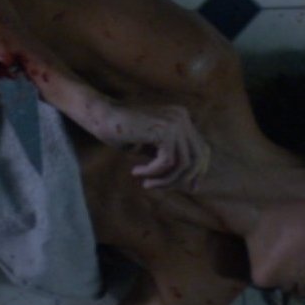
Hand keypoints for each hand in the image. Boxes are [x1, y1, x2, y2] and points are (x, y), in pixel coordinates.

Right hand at [83, 100, 210, 190]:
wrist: (101, 115)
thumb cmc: (122, 132)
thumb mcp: (151, 146)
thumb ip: (169, 157)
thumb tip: (190, 181)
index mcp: (182, 118)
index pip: (202, 149)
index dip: (199, 171)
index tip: (191, 188)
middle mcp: (182, 117)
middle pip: (197, 158)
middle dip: (182, 179)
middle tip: (161, 187)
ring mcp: (176, 122)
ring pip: (183, 164)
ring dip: (164, 179)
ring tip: (146, 183)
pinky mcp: (165, 130)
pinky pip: (167, 163)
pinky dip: (152, 172)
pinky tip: (137, 171)